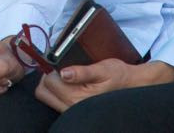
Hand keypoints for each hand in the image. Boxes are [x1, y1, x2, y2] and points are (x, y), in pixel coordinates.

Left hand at [34, 59, 173, 114]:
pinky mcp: (72, 110)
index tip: (61, 62)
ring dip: (51, 84)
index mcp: (78, 97)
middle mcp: (72, 107)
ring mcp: (71, 110)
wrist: (130, 85)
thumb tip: (64, 73)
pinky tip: (68, 83)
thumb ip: (82, 71)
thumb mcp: (101, 69)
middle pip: (43, 92)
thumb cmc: (117, 75)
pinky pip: (53, 101)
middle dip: (48, 77)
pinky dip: (56, 90)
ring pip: (46, 97)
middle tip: (61, 68)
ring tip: (66, 75)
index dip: (51, 68)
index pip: (49, 82)